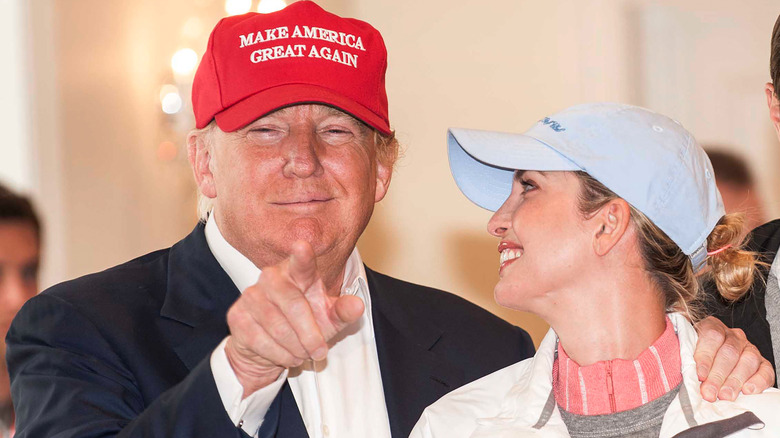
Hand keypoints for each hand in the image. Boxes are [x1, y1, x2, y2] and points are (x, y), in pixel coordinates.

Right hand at [224, 240, 364, 396]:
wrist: (270, 348)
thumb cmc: (304, 326)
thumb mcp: (328, 320)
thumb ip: (343, 312)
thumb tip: (357, 306)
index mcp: (297, 273)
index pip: (301, 263)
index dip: (302, 256)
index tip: (303, 246)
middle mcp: (271, 278)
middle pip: (294, 305)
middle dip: (310, 334)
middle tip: (320, 351)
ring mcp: (251, 296)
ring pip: (278, 327)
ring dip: (295, 348)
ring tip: (302, 352)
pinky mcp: (237, 316)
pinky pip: (262, 341)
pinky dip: (279, 354)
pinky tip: (284, 354)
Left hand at [693, 316, 774, 400]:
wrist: (712, 358)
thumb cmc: (694, 355)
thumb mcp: (686, 350)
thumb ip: (685, 357)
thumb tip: (684, 375)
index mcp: (712, 326)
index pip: (712, 336)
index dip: (705, 356)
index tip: (699, 376)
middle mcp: (733, 335)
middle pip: (729, 352)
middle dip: (718, 375)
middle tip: (709, 393)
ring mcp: (749, 348)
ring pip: (747, 361)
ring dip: (735, 381)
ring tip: (725, 396)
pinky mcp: (762, 363)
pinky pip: (765, 370)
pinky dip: (758, 381)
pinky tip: (747, 391)